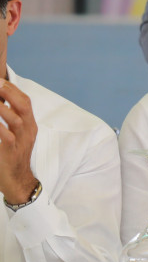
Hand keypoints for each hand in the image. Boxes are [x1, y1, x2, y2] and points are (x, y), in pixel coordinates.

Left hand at [0, 79, 39, 205]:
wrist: (17, 181)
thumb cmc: (11, 157)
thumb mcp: (14, 135)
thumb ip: (9, 121)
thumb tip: (0, 106)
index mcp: (29, 125)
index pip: (26, 102)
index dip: (13, 89)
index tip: (1, 80)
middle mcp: (29, 131)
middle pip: (24, 106)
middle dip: (10, 92)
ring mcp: (22, 141)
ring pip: (15, 119)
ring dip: (1, 107)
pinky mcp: (11, 151)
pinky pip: (6, 136)